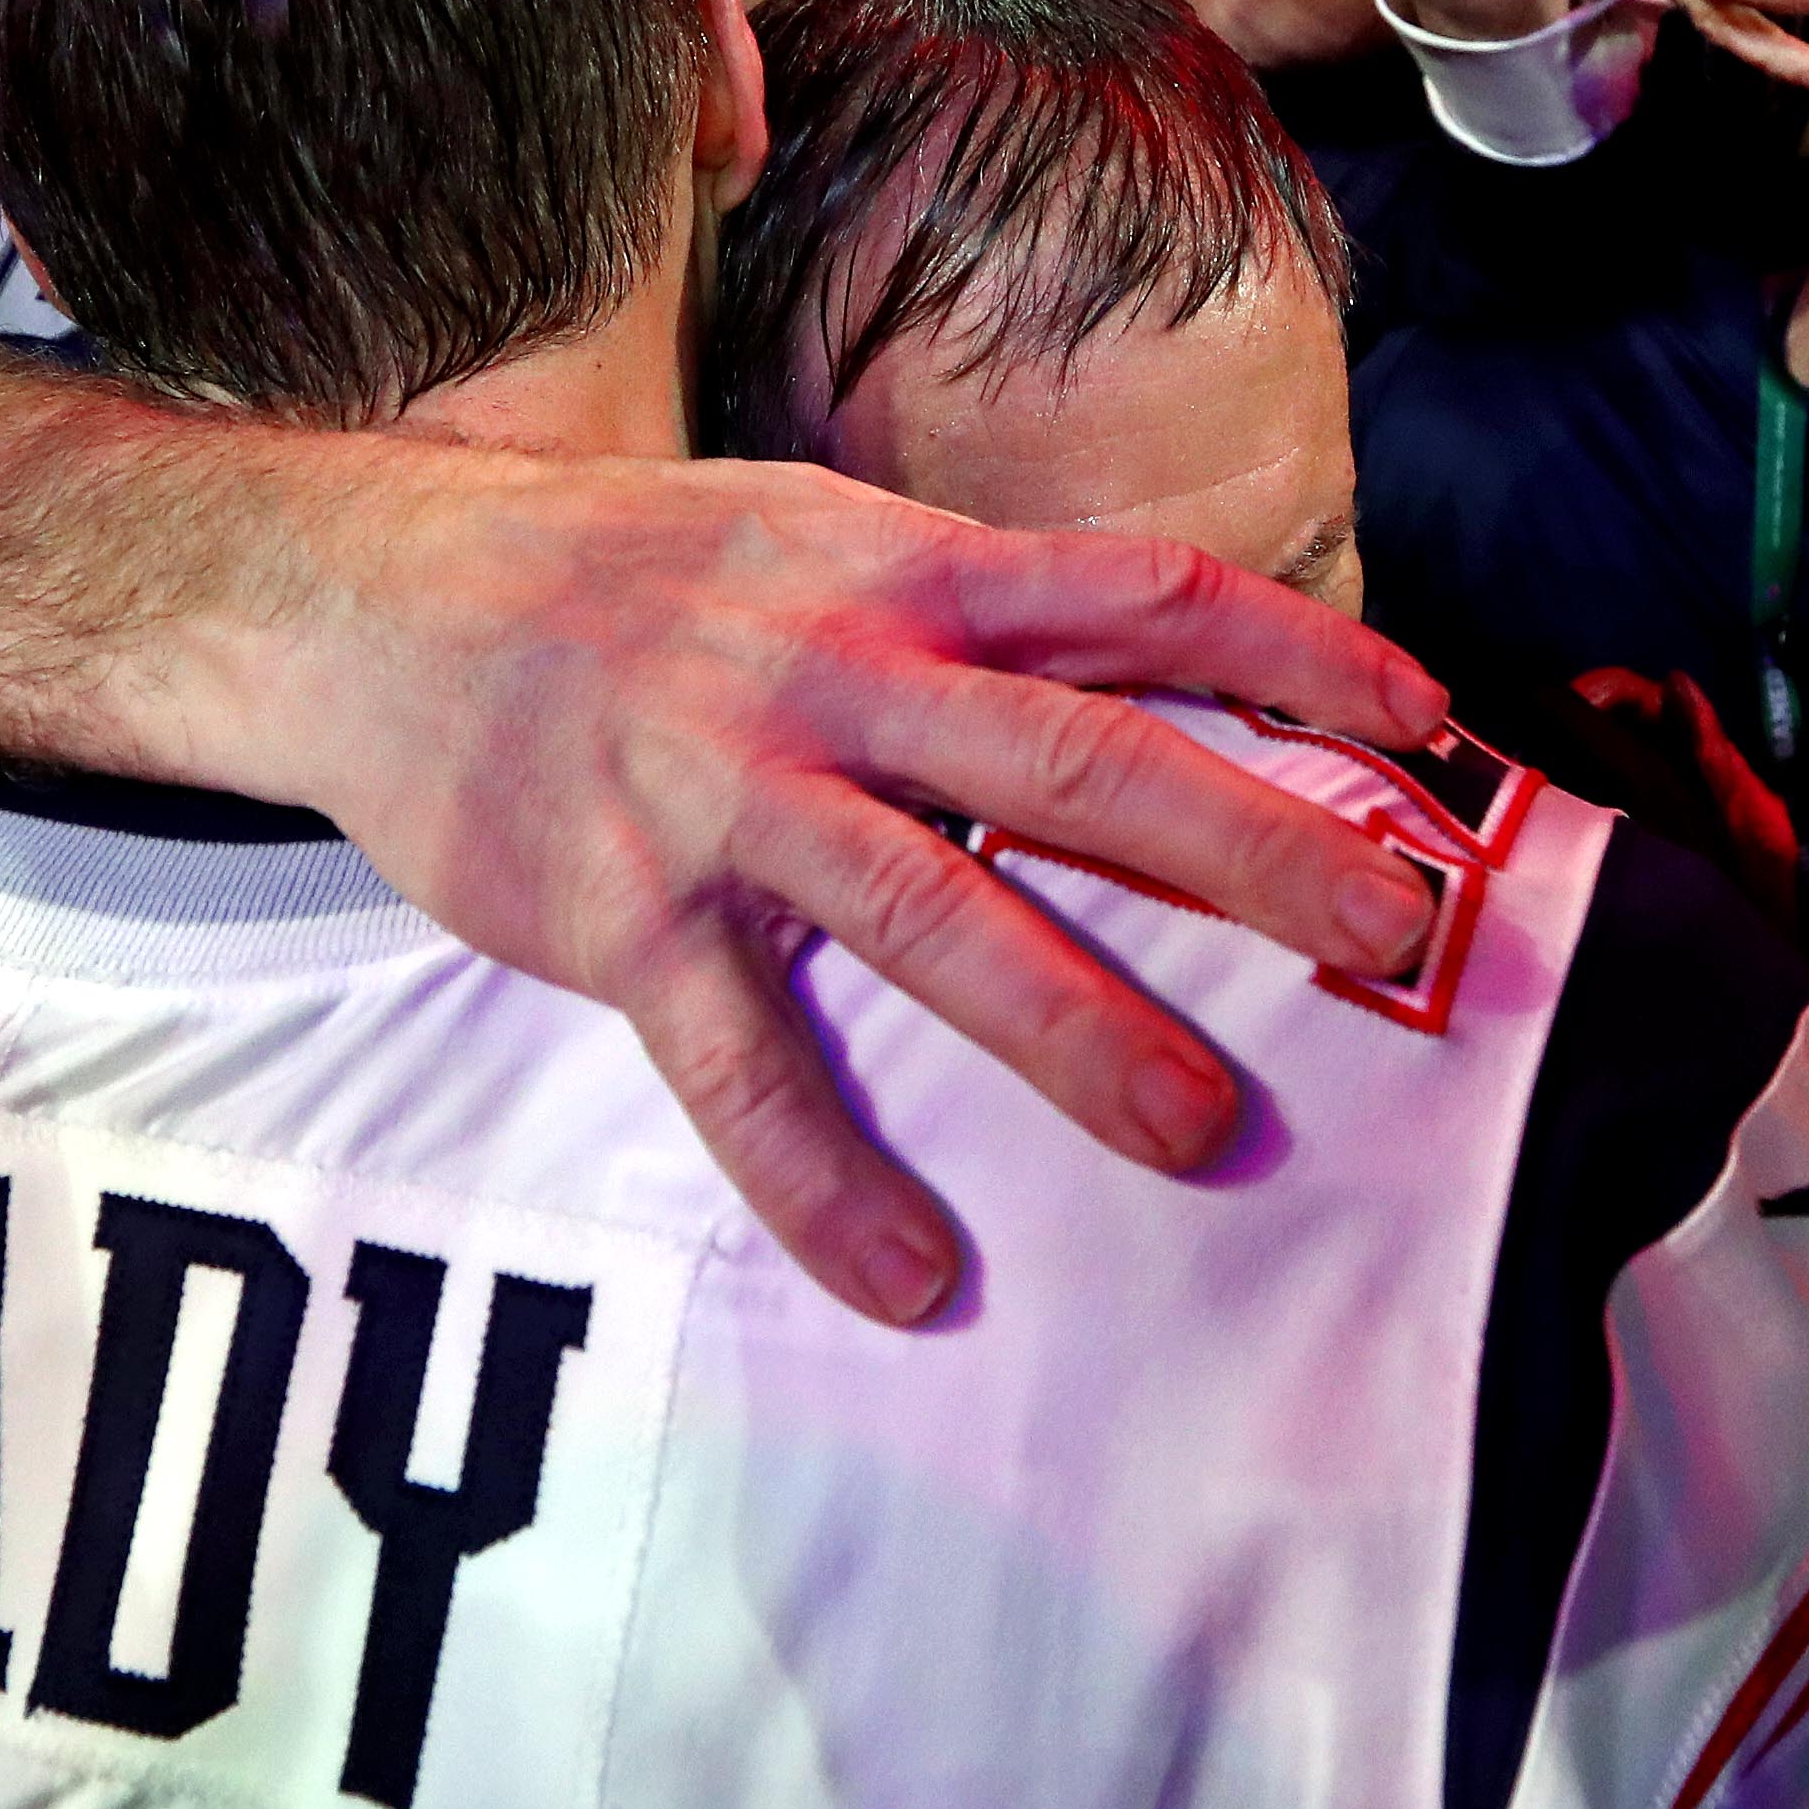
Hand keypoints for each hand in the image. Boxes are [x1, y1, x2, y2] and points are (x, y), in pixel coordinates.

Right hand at [260, 451, 1457, 1325]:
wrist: (377, 598)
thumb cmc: (622, 574)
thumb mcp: (806, 532)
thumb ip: (962, 601)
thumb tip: (1143, 661)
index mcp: (896, 568)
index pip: (1137, 595)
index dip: (1292, 653)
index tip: (1430, 722)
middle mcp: (828, 670)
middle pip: (1071, 758)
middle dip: (1243, 843)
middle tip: (1392, 926)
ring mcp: (723, 795)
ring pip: (926, 910)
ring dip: (1071, 1023)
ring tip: (1198, 1123)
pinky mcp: (624, 914)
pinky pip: (740, 1066)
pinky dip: (822, 1179)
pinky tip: (910, 1276)